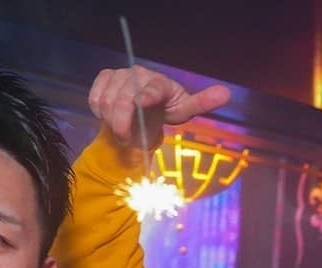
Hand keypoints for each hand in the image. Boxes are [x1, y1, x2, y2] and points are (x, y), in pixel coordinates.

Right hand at [89, 65, 231, 148]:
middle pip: (122, 100)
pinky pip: (95, 98)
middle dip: (122, 125)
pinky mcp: (104, 77)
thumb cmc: (165, 109)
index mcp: (160, 83)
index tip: (140, 105)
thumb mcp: (184, 110)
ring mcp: (120, 74)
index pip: (151, 90)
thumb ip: (202, 102)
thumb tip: (226, 93)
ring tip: (122, 129)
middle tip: (126, 139)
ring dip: (111, 121)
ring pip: (106, 102)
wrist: (145, 106)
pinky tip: (110, 116)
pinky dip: (100, 113)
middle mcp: (139, 74)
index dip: (145, 97)